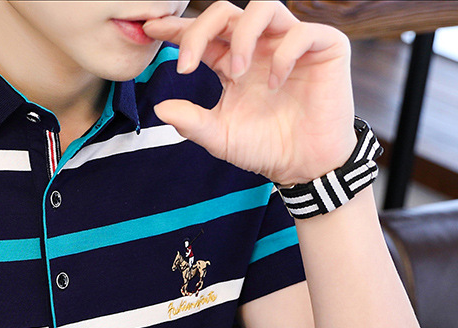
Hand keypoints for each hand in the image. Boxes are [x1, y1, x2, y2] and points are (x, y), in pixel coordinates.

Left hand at [143, 0, 356, 185]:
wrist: (303, 165)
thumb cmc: (263, 148)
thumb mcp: (219, 137)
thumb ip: (191, 122)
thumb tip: (160, 108)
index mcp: (232, 63)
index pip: (203, 35)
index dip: (177, 29)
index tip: (150, 29)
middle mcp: (259, 46)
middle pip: (225, 13)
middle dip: (200, 30)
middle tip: (187, 65)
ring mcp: (289, 43)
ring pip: (263, 7)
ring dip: (242, 36)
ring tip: (236, 72)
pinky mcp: (323, 48)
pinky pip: (301, 32)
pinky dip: (283, 55)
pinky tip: (275, 84)